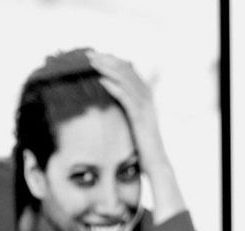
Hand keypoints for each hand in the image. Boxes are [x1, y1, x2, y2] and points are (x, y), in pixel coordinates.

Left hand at [88, 51, 169, 167]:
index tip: (94, 56)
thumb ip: (124, 111)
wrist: (156, 162)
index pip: (128, 71)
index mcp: (145, 96)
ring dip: (107, 69)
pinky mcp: (140, 117)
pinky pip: (126, 98)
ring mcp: (145, 106)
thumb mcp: (131, 124)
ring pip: (126, 80)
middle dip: (106, 60)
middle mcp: (147, 97)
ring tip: (91, 62)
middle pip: (126, 71)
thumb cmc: (141, 146)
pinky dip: (114, 87)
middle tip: (88, 54)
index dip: (111, 61)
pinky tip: (101, 81)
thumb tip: (107, 105)